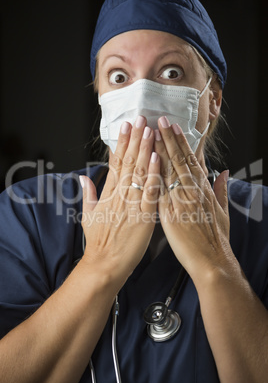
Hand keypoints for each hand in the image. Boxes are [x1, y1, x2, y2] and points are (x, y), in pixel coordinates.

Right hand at [80, 116, 159, 282]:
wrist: (105, 265)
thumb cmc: (98, 242)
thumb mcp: (87, 216)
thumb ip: (88, 194)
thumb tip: (83, 178)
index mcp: (107, 194)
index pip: (115, 163)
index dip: (120, 143)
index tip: (125, 127)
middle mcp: (119, 196)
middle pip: (128, 163)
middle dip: (135, 139)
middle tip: (141, 119)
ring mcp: (132, 205)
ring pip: (140, 173)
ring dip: (146, 150)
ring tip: (150, 130)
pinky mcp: (144, 217)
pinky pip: (151, 192)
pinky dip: (155, 175)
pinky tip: (158, 158)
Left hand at [155, 116, 230, 279]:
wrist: (212, 261)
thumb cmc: (216, 239)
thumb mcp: (223, 212)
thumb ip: (220, 190)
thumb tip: (223, 172)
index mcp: (204, 190)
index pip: (192, 160)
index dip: (182, 143)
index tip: (174, 128)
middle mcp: (192, 192)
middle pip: (179, 160)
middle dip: (169, 139)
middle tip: (160, 120)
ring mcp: (181, 201)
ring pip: (169, 170)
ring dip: (160, 149)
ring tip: (151, 132)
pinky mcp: (170, 214)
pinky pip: (160, 190)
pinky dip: (154, 174)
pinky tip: (147, 161)